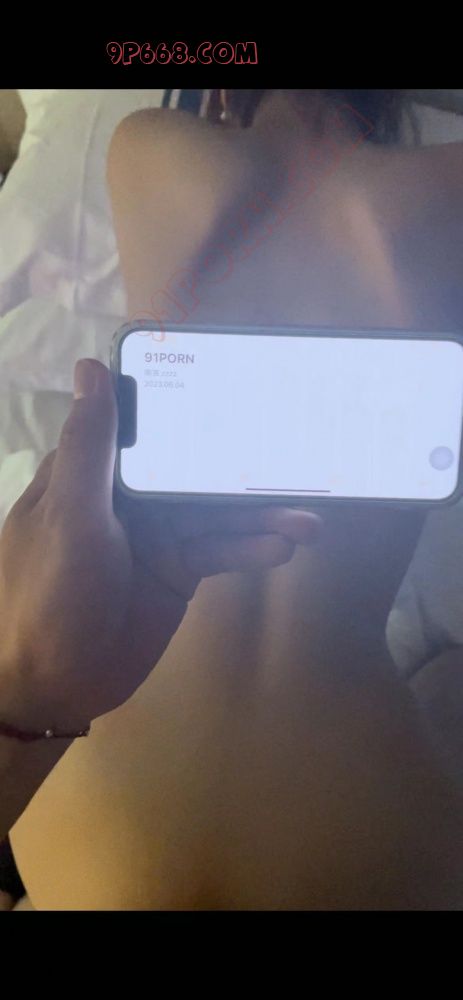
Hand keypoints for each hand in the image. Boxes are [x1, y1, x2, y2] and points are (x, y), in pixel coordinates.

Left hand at [0, 359, 320, 731]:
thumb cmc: (52, 593)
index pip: (145, 424)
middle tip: (297, 457)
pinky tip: (282, 548)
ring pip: (216, 513)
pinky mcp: (178, 572)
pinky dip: (250, 549)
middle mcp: (128, 498)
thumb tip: (91, 368)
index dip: (186, 402)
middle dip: (242, 467)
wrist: (56, 685)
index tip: (236, 379)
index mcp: (94, 473)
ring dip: (260, 515)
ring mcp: (156, 536)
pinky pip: (219, 551)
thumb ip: (89, 446)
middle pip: (193, 470)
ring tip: (308, 522)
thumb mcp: (71, 515)